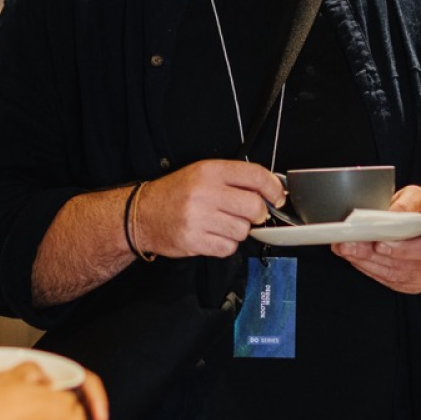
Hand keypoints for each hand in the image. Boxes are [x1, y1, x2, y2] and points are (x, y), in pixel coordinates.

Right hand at [134, 160, 285, 258]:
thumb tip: (268, 191)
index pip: (255, 175)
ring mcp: (198, 218)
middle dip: (258, 214)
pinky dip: (226, 244)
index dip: (274, 188)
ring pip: (243, 230)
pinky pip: (228, 248)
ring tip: (222, 224)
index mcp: (209, 171)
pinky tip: (213, 235)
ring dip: (239, 230)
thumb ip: (234, 179)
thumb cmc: (176, 194)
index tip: (278, 197)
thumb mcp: (202, 174)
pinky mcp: (194, 240)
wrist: (143, 214)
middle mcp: (204, 192)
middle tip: (250, 214)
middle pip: (254, 207)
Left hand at [331, 185, 420, 293]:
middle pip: (400, 263)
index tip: (379, 244)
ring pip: (390, 273)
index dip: (401, 249)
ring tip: (343, 250)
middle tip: (346, 245)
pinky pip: (387, 280)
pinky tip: (353, 258)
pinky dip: (368, 269)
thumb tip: (389, 212)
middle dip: (370, 254)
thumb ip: (407, 202)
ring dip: (364, 262)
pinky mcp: (410, 284)